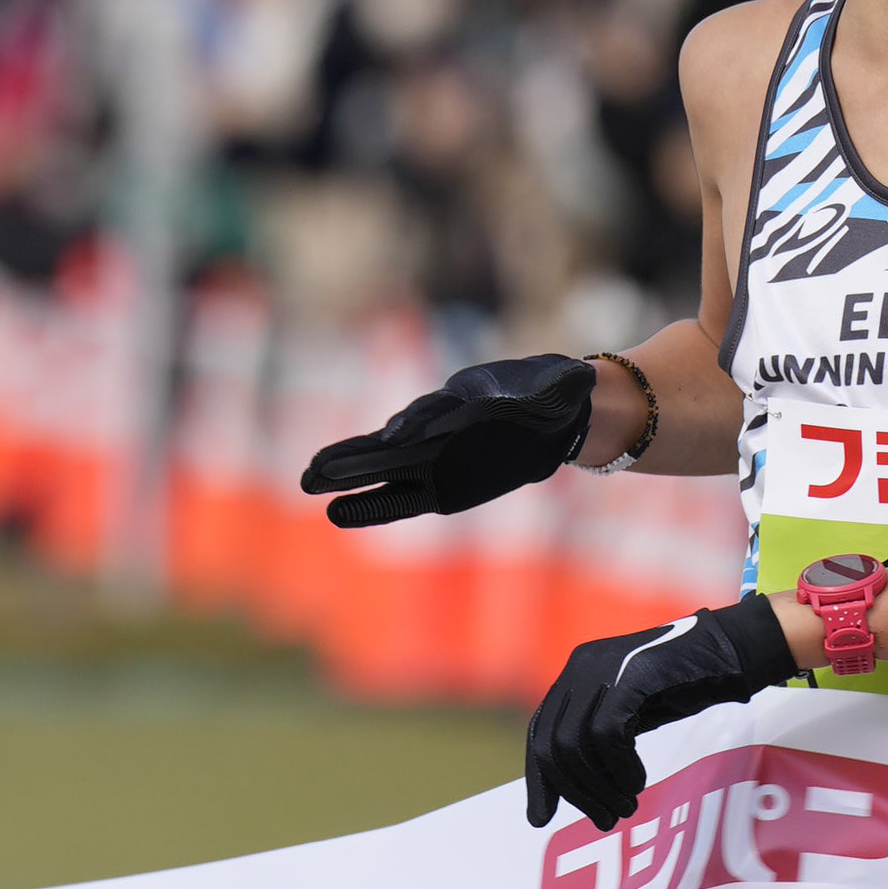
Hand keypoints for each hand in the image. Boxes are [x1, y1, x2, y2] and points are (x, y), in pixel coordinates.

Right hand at [300, 351, 595, 525]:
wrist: (557, 417)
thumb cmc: (555, 393)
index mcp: (467, 403)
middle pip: (390, 444)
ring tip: (309, 481)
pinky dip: (370, 503)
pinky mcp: (438, 482)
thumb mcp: (563, 386)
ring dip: (347, 476)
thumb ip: (562, 384)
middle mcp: (442, 430)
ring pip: (383, 468)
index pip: (435, 412)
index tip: (395, 437)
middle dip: (352, 456)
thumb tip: (578, 377)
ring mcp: (434, 455)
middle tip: (311, 470)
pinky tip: (338, 511)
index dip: (416, 423)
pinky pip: (398, 496)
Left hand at [524, 593, 799, 830]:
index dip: (540, 781)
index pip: (539, 733)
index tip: (542, 819)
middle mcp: (580, 667)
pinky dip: (621, 768)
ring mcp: (603, 668)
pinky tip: (639, 783)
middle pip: (553, 745)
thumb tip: (574, 787)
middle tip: (604, 820)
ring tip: (626, 807)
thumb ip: (599, 738)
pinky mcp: (631, 676)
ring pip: (576, 744)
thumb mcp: (631, 713)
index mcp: (575, 675)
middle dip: (576, 792)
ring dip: (600, 787)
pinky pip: (608, 734)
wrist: (730, 652)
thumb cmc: (685, 686)